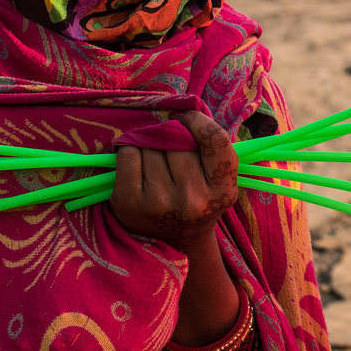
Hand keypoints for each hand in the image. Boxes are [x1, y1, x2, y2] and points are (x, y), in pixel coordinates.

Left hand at [110, 112, 239, 252]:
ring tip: (156, 163)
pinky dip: (131, 151)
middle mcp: (192, 199)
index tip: (187, 119)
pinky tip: (139, 166)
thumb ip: (210, 147)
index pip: (215, 138)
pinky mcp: (129, 201)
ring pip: (150, 144)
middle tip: (170, 149)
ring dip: (150, 144)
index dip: (197, 121)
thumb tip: (182, 109)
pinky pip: (128, 153)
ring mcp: (159, 201)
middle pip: (177, 140)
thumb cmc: (198, 198)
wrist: (174, 241)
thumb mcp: (218, 179)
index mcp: (222, 190)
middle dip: (171, 136)